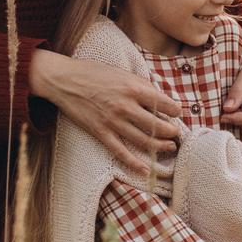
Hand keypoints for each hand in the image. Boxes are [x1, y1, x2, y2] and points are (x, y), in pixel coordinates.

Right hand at [29, 49, 180, 176]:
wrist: (64, 80)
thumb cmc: (93, 72)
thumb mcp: (121, 72)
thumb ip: (140, 84)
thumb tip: (158, 96)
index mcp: (134, 88)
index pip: (165, 104)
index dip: (175, 111)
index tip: (176, 113)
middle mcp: (126, 106)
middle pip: (158, 125)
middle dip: (171, 132)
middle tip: (175, 135)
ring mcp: (113, 121)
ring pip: (144, 140)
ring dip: (160, 147)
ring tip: (169, 148)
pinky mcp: (101, 132)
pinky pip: (121, 152)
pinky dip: (134, 163)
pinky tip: (145, 170)